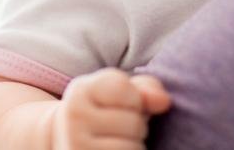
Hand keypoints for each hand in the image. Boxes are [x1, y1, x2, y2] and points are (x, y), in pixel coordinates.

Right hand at [50, 68, 170, 149]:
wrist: (69, 141)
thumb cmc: (104, 112)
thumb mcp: (121, 93)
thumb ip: (146, 88)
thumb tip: (164, 101)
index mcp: (80, 91)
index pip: (126, 89)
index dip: (134, 99)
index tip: (118, 104)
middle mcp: (73, 118)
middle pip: (134, 121)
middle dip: (136, 125)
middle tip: (116, 128)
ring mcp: (76, 145)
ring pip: (133, 146)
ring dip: (133, 145)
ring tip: (114, 141)